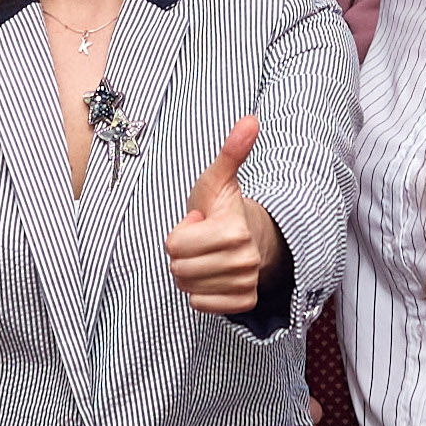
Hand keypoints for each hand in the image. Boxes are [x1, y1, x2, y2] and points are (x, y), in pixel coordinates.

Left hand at [163, 116, 272, 316]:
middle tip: (200, 239)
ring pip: (188, 288)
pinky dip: (200, 294)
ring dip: (190, 273)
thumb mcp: (217, 179)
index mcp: (234, 230)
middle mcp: (244, 260)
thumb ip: (231, 151)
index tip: (198, 221)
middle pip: (178, 269)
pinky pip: (201, 305)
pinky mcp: (244, 301)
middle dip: (182, 254)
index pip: (175, 245)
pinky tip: (211, 275)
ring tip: (205, 255)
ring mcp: (246, 282)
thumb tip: (250, 120)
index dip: (180, 232)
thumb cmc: (223, 206)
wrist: (249, 235)